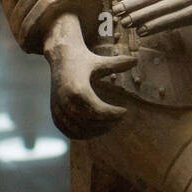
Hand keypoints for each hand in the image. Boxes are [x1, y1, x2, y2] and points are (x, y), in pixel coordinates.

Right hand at [43, 15, 135, 138]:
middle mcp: (65, 100)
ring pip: (78, 130)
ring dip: (96, 131)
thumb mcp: (100, 62)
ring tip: (109, 124)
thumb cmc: (83, 59)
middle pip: (89, 122)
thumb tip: (136, 60)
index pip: (97, 110)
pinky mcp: (55, 112)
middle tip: (118, 119)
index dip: (113, 114)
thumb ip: (118, 63)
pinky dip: (82, 134)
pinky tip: (95, 129)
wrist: (60, 57)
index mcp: (78, 88)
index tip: (124, 111)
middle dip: (106, 124)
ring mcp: (58, 108)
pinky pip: (68, 131)